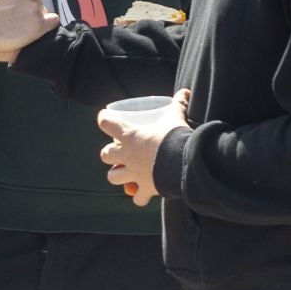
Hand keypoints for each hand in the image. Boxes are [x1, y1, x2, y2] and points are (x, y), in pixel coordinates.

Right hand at [0, 0, 59, 61]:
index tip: (14, 6)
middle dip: (28, 7)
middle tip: (14, 17)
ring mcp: (35, 6)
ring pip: (43, 10)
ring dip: (34, 17)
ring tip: (18, 25)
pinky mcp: (38, 24)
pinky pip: (52, 20)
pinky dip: (46, 25)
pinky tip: (34, 29)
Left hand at [96, 89, 190, 205]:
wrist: (184, 162)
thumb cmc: (175, 136)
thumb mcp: (175, 117)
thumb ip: (178, 104)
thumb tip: (186, 92)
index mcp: (130, 135)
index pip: (106, 123)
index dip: (104, 120)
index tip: (106, 118)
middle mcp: (127, 155)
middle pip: (105, 155)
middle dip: (109, 154)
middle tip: (120, 151)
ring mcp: (133, 173)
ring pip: (113, 177)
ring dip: (118, 175)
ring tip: (127, 174)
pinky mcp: (145, 188)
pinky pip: (137, 198)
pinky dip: (139, 197)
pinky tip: (144, 194)